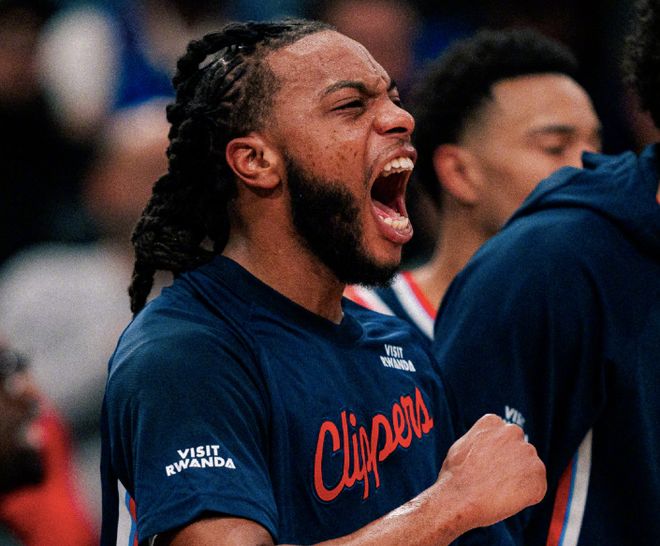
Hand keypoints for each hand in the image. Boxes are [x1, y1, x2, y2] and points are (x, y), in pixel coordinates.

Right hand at [436, 414, 545, 531]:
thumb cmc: (455, 475)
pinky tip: (507, 499)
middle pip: (519, 450)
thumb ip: (481, 440)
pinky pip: (536, 487)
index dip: (496, 454)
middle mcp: (513, 431)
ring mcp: (527, 452)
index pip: (503, 436)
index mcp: (493, 421)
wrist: (460, 497)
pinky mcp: (538, 474)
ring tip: (497, 490)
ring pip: (529, 468)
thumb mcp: (463, 446)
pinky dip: (526, 496)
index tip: (486, 465)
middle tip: (493, 480)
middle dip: (511, 464)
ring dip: (519, 479)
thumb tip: (490, 446)